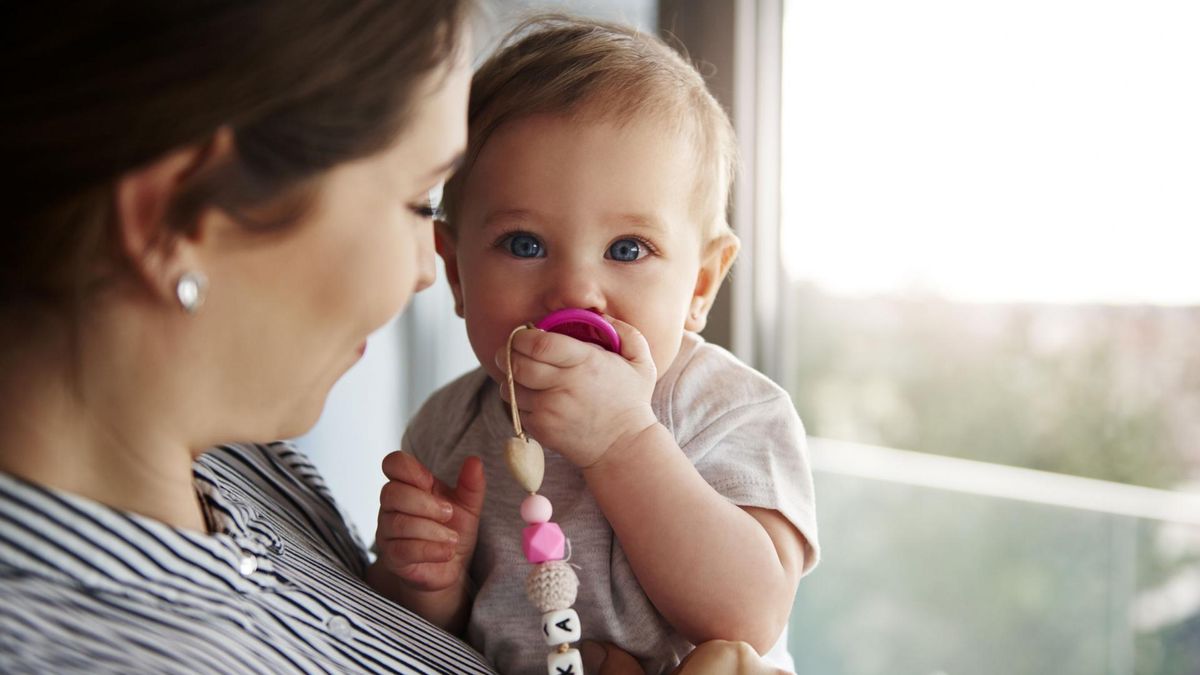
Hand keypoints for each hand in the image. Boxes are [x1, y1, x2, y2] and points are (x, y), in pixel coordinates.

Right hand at [375, 451, 484, 591]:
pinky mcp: (392, 558)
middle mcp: (391, 507)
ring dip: (432, 530)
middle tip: (448, 514)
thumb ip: (471, 484)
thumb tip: (475, 461)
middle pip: (391, 493)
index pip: (393, 463)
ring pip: (398, 523)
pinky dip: (430, 550)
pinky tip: (447, 552)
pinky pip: (404, 550)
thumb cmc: (452, 529)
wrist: (450, 567)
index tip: (430, 482)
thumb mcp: (468, 505)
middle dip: (425, 503)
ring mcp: (388, 532)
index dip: (410, 469)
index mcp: (408, 485)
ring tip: (452, 538)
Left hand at [496, 316, 658, 466]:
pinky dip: (518, 401)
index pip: (539, 344)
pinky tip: (533, 397)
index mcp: (584, 363)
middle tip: (512, 350)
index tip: (523, 334)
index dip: (522, 336)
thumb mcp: (641, 362)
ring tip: (522, 375)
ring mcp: (549, 409)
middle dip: (507, 353)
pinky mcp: (541, 428)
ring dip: (510, 378)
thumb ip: (624, 332)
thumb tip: (601, 316)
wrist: (623, 447)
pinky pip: (515, 409)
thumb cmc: (631, 401)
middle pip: (516, 363)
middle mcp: (563, 385)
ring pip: (510, 387)